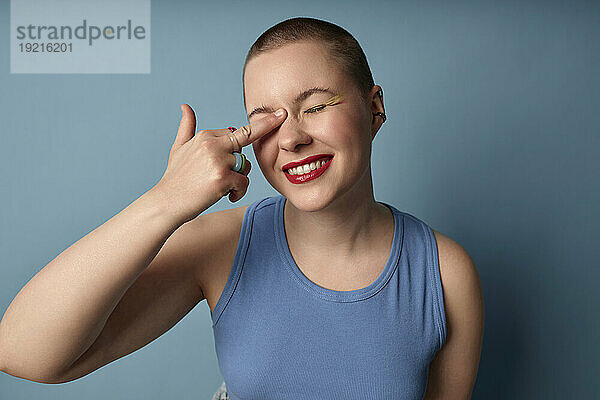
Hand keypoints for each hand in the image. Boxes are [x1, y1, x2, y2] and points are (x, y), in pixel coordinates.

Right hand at [148, 103, 286, 224]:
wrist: (166, 203)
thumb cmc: (175, 177)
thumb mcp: (179, 148)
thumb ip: (187, 127)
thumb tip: (185, 106)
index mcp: (206, 135)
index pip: (238, 133)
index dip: (249, 137)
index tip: (282, 114)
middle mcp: (213, 144)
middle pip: (244, 147)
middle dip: (238, 164)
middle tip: (220, 176)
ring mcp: (218, 161)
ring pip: (245, 166)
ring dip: (238, 180)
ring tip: (220, 188)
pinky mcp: (223, 178)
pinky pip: (244, 183)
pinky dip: (238, 192)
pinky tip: (225, 196)